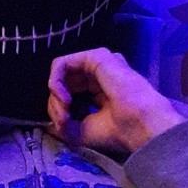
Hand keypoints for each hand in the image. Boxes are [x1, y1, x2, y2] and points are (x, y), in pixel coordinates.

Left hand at [48, 49, 186, 156]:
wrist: (139, 125)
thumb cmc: (118, 130)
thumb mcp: (81, 131)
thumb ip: (63, 123)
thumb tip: (48, 122)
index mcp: (99, 90)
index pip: (69, 93)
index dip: (59, 110)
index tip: (64, 126)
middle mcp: (99, 74)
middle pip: (63, 83)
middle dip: (55, 104)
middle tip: (63, 120)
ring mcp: (97, 64)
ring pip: (60, 73)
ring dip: (55, 96)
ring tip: (65, 112)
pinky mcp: (95, 56)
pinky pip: (61, 64)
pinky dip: (55, 82)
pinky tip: (63, 98)